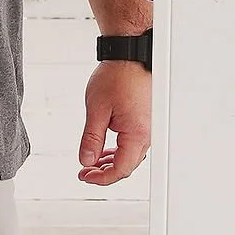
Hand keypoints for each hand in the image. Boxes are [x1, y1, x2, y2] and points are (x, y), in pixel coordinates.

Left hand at [79, 62, 150, 184]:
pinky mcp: (146, 121)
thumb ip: (91, 139)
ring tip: (92, 160)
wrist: (130, 57)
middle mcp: (148, 134)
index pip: (121, 169)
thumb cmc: (117, 76)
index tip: (85, 176)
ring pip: (131, 156)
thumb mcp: (96, 110)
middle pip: (127, 166)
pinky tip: (106, 148)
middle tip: (85, 171)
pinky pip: (134, 144)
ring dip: (111, 161)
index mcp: (137, 134)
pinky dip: (119, 150)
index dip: (101, 178)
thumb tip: (87, 160)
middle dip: (105, 172)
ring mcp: (149, 128)